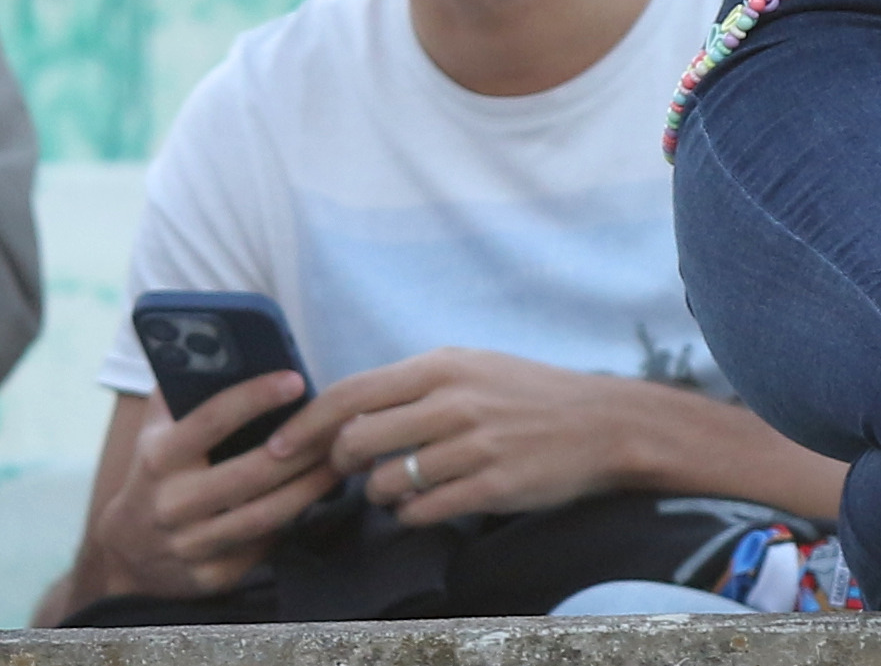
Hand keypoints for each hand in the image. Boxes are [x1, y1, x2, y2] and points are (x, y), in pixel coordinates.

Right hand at [99, 369, 339, 596]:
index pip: (210, 420)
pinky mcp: (211, 576)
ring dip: (314, 484)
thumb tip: (219, 338)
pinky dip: (295, 520)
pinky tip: (320, 496)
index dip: (254, 397)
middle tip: (344, 422)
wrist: (126, 555)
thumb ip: (181, 387)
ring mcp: (191, 545)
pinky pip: (265, 545)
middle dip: (306, 446)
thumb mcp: (155, 430)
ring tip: (347, 456)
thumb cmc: (155, 473)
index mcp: (159, 459)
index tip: (297, 378)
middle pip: (253, 472)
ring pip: (268, 513)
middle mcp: (172, 504)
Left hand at [276, 347, 641, 526]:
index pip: (350, 393)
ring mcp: (473, 446)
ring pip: (383, 482)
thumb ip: (415, 384)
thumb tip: (348, 408)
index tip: (278, 449)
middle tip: (346, 472)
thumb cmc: (529, 394)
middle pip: (355, 440)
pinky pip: (420, 512)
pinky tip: (423, 504)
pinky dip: (409, 514)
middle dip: (337, 465)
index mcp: (443, 366)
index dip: (304, 425)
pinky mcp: (491, 486)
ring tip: (396, 488)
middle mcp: (454, 402)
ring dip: (377, 493)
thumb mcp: (473, 368)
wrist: (602, 423)